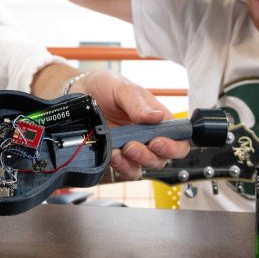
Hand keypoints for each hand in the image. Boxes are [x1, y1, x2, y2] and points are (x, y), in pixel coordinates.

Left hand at [72, 70, 189, 180]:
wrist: (79, 93)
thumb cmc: (105, 86)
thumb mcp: (122, 88)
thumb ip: (138, 104)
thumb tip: (157, 117)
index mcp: (159, 119)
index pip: (179, 139)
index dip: (174, 146)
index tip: (157, 142)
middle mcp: (148, 136)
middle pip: (163, 158)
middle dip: (149, 156)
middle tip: (133, 145)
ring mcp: (132, 148)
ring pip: (144, 168)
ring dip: (135, 163)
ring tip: (120, 151)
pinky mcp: (116, 156)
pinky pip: (125, 170)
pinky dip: (121, 167)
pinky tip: (112, 155)